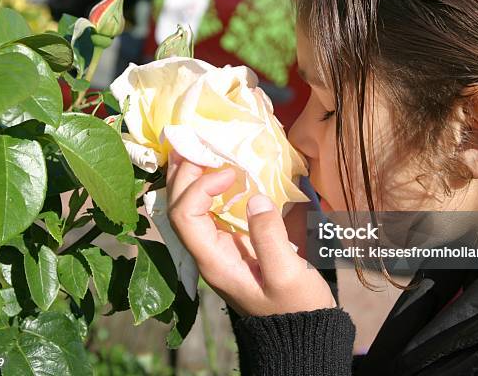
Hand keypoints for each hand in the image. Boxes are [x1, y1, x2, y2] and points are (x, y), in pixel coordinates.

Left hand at [166, 150, 336, 316]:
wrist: (298, 332)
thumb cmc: (295, 307)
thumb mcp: (287, 275)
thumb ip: (269, 236)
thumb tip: (256, 197)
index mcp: (214, 262)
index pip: (186, 217)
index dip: (200, 187)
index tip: (230, 172)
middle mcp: (207, 254)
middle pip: (179, 209)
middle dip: (184, 175)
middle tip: (195, 144)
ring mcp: (217, 249)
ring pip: (189, 209)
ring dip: (191, 179)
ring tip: (196, 151)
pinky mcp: (231, 246)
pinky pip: (208, 213)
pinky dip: (208, 190)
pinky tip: (218, 174)